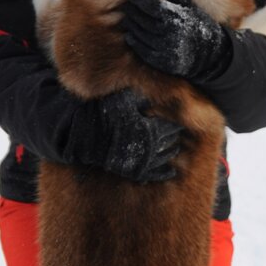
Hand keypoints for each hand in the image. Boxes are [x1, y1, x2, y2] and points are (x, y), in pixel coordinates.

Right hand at [67, 88, 182, 181]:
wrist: (87, 137)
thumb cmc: (105, 115)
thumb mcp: (125, 101)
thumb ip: (142, 97)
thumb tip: (158, 89)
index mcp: (151, 128)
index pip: (171, 127)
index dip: (176, 123)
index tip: (179, 121)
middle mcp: (151, 146)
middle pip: (170, 142)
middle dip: (174, 137)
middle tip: (178, 133)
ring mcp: (144, 160)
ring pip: (165, 157)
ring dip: (171, 152)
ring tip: (175, 148)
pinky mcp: (135, 171)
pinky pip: (154, 175)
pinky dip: (164, 174)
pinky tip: (171, 172)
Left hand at [121, 0, 230, 81]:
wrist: (209, 54)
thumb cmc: (197, 24)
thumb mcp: (189, 6)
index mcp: (176, 17)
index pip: (151, 5)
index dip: (139, 0)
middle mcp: (170, 33)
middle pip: (142, 20)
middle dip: (132, 12)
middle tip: (125, 6)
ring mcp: (165, 49)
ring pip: (139, 34)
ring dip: (131, 25)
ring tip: (127, 18)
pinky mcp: (161, 61)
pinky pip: (141, 50)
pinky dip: (134, 41)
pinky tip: (130, 35)